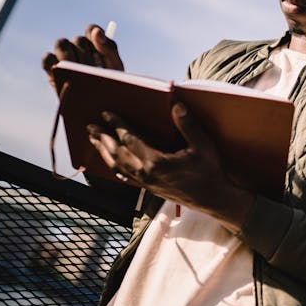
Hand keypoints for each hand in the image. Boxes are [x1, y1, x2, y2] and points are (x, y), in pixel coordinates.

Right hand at [42, 23, 123, 93]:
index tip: (99, 47)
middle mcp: (79, 49)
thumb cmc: (109, 87)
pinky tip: (63, 72)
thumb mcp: (115, 68)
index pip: (92, 30)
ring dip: (69, 56)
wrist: (97, 109)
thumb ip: (109, 48)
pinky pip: (48, 58)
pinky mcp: (52, 69)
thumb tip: (96, 31)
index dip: (94, 36)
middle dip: (86, 53)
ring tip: (77, 71)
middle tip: (91, 68)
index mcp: (97, 46)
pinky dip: (53, 62)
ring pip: (61, 44)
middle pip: (78, 40)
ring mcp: (64, 58)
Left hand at [86, 102, 253, 232]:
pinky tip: (113, 165)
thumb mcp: (203, 146)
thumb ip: (188, 126)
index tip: (106, 114)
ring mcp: (147, 184)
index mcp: (156, 162)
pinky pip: (127, 178)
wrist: (214, 199)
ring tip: (95, 141)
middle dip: (102, 139)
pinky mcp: (150, 189)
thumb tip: (177, 106)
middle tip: (90, 126)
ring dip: (104, 153)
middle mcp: (147, 174)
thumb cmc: (210, 171)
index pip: (130, 140)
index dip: (117, 125)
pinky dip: (116, 168)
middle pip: (117, 154)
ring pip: (118, 167)